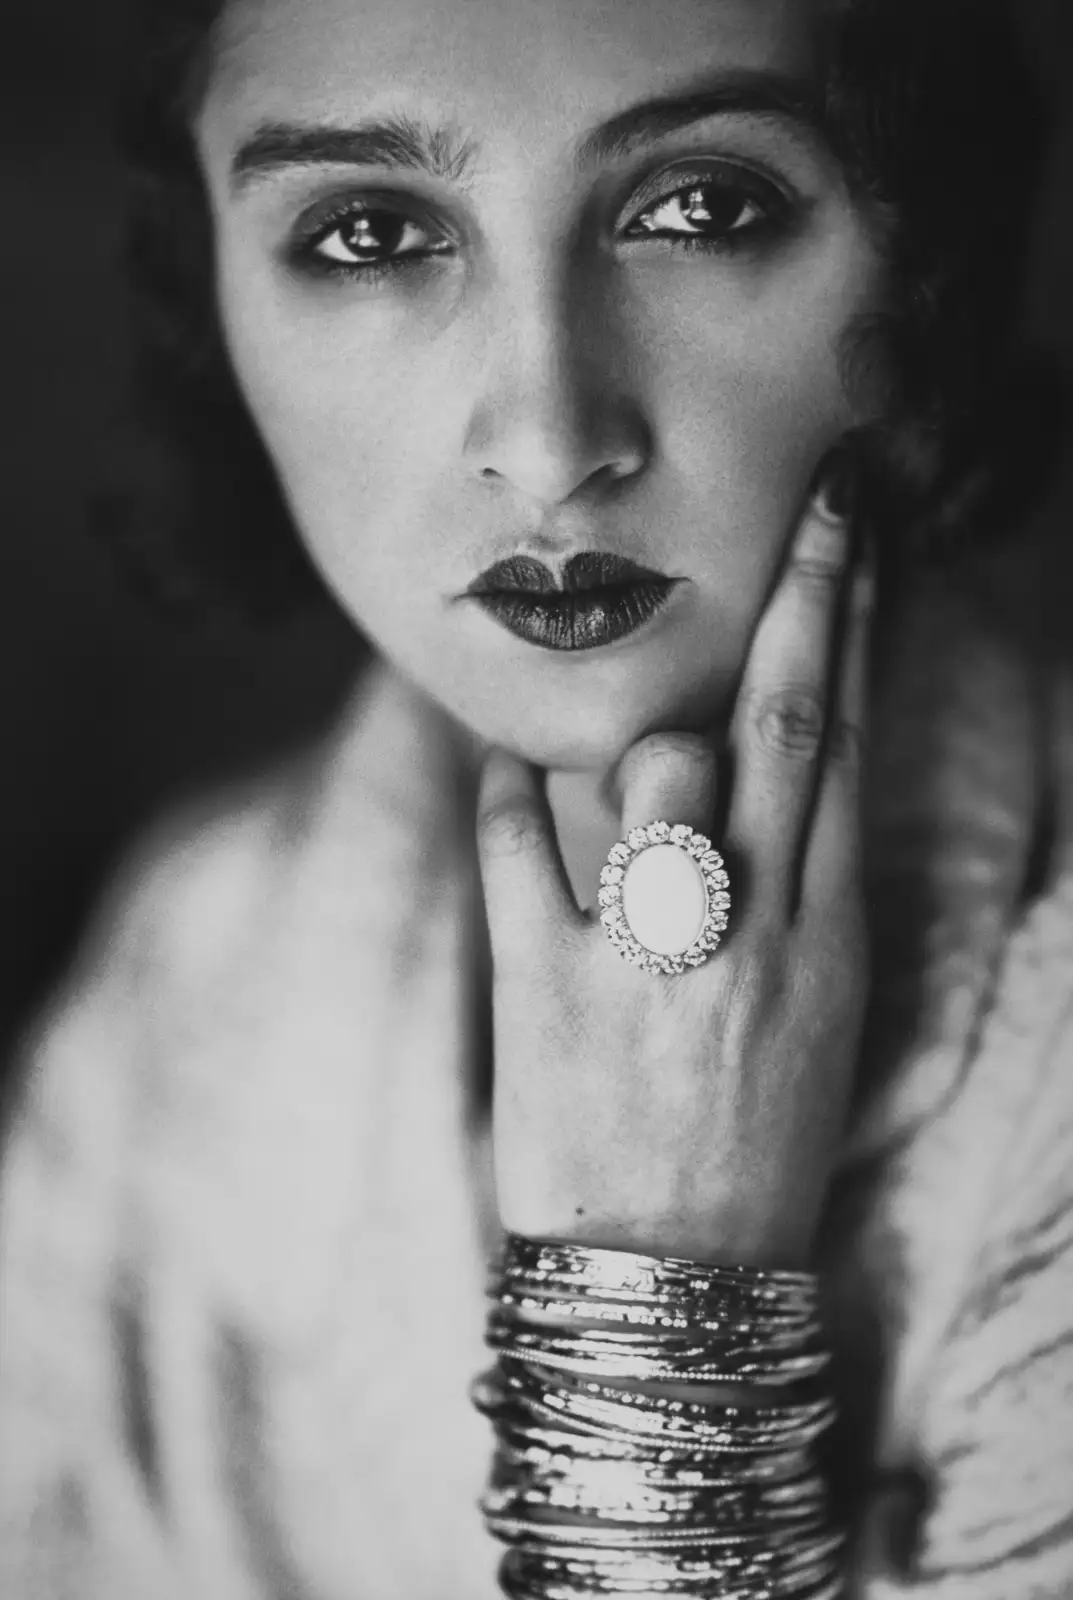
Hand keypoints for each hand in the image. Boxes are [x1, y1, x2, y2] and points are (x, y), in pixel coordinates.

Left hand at [475, 481, 874, 1268]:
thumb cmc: (753, 1137)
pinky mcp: (543, 985)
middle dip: (798, 598)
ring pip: (645, 762)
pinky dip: (506, 785)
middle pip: (772, 727)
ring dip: (632, 740)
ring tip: (624, 793)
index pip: (841, 745)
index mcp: (825, 934)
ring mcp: (643, 954)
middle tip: (811, 501)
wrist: (672, 1278)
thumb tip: (757, 760)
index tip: (851, 529)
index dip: (849, 624)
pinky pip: (514, 836)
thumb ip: (798, 884)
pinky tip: (508, 771)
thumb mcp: (818, 1011)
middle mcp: (745, 928)